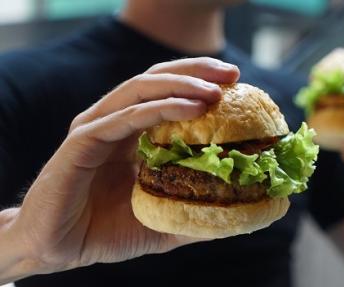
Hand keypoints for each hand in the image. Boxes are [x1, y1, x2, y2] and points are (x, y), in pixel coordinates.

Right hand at [0, 57, 239, 281]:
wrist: (59, 250)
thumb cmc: (108, 232)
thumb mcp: (164, 220)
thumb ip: (197, 210)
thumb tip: (240, 209)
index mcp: (132, 131)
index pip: (167, 91)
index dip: (200, 80)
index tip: (237, 81)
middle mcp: (114, 121)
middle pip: (156, 79)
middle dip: (196, 71)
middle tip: (232, 74)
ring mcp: (96, 128)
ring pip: (139, 90)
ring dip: (180, 86)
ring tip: (215, 92)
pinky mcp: (81, 143)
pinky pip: (123, 118)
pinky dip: (157, 109)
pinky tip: (189, 109)